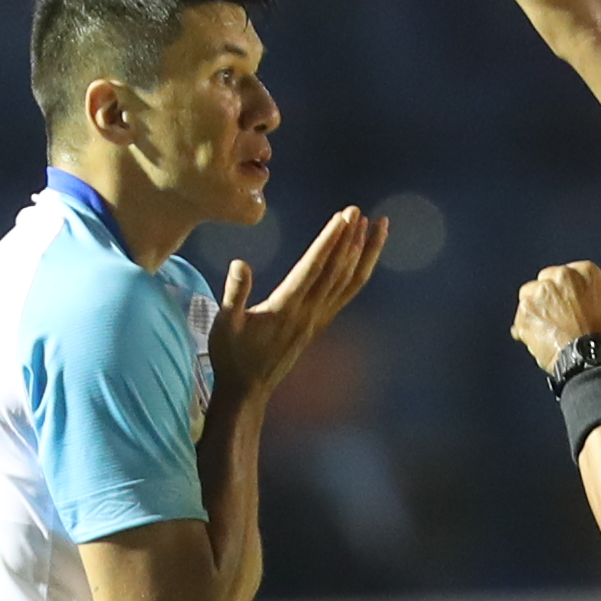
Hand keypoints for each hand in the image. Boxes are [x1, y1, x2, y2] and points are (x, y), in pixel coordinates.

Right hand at [211, 207, 388, 405]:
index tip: (342, 218)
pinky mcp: (320, 324)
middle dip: (348, 239)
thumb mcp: (224, 325)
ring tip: (377, 226)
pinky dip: (360, 271)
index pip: (313, 269)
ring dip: (364, 253)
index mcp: (285, 309)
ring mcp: (318, 320)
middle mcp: (308, 314)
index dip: (329, 242)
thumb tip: (240, 263)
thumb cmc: (232, 355)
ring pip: (349, 282)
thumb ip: (233, 294)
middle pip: (336, 271)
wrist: (249, 390)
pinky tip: (366, 254)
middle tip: (356, 210)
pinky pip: (346, 293)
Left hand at [510, 261, 600, 373]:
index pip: (569, 274)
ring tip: (548, 330)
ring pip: (529, 295)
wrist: (591, 359)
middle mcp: (561, 276)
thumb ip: (597, 293)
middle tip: (558, 317)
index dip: (568, 291)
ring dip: (536, 309)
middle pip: (546, 281)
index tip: (570, 302)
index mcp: (585, 272)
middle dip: (549, 297)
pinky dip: (526, 327)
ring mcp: (540, 293)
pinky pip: (521, 317)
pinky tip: (540, 340)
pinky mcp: (525, 312)